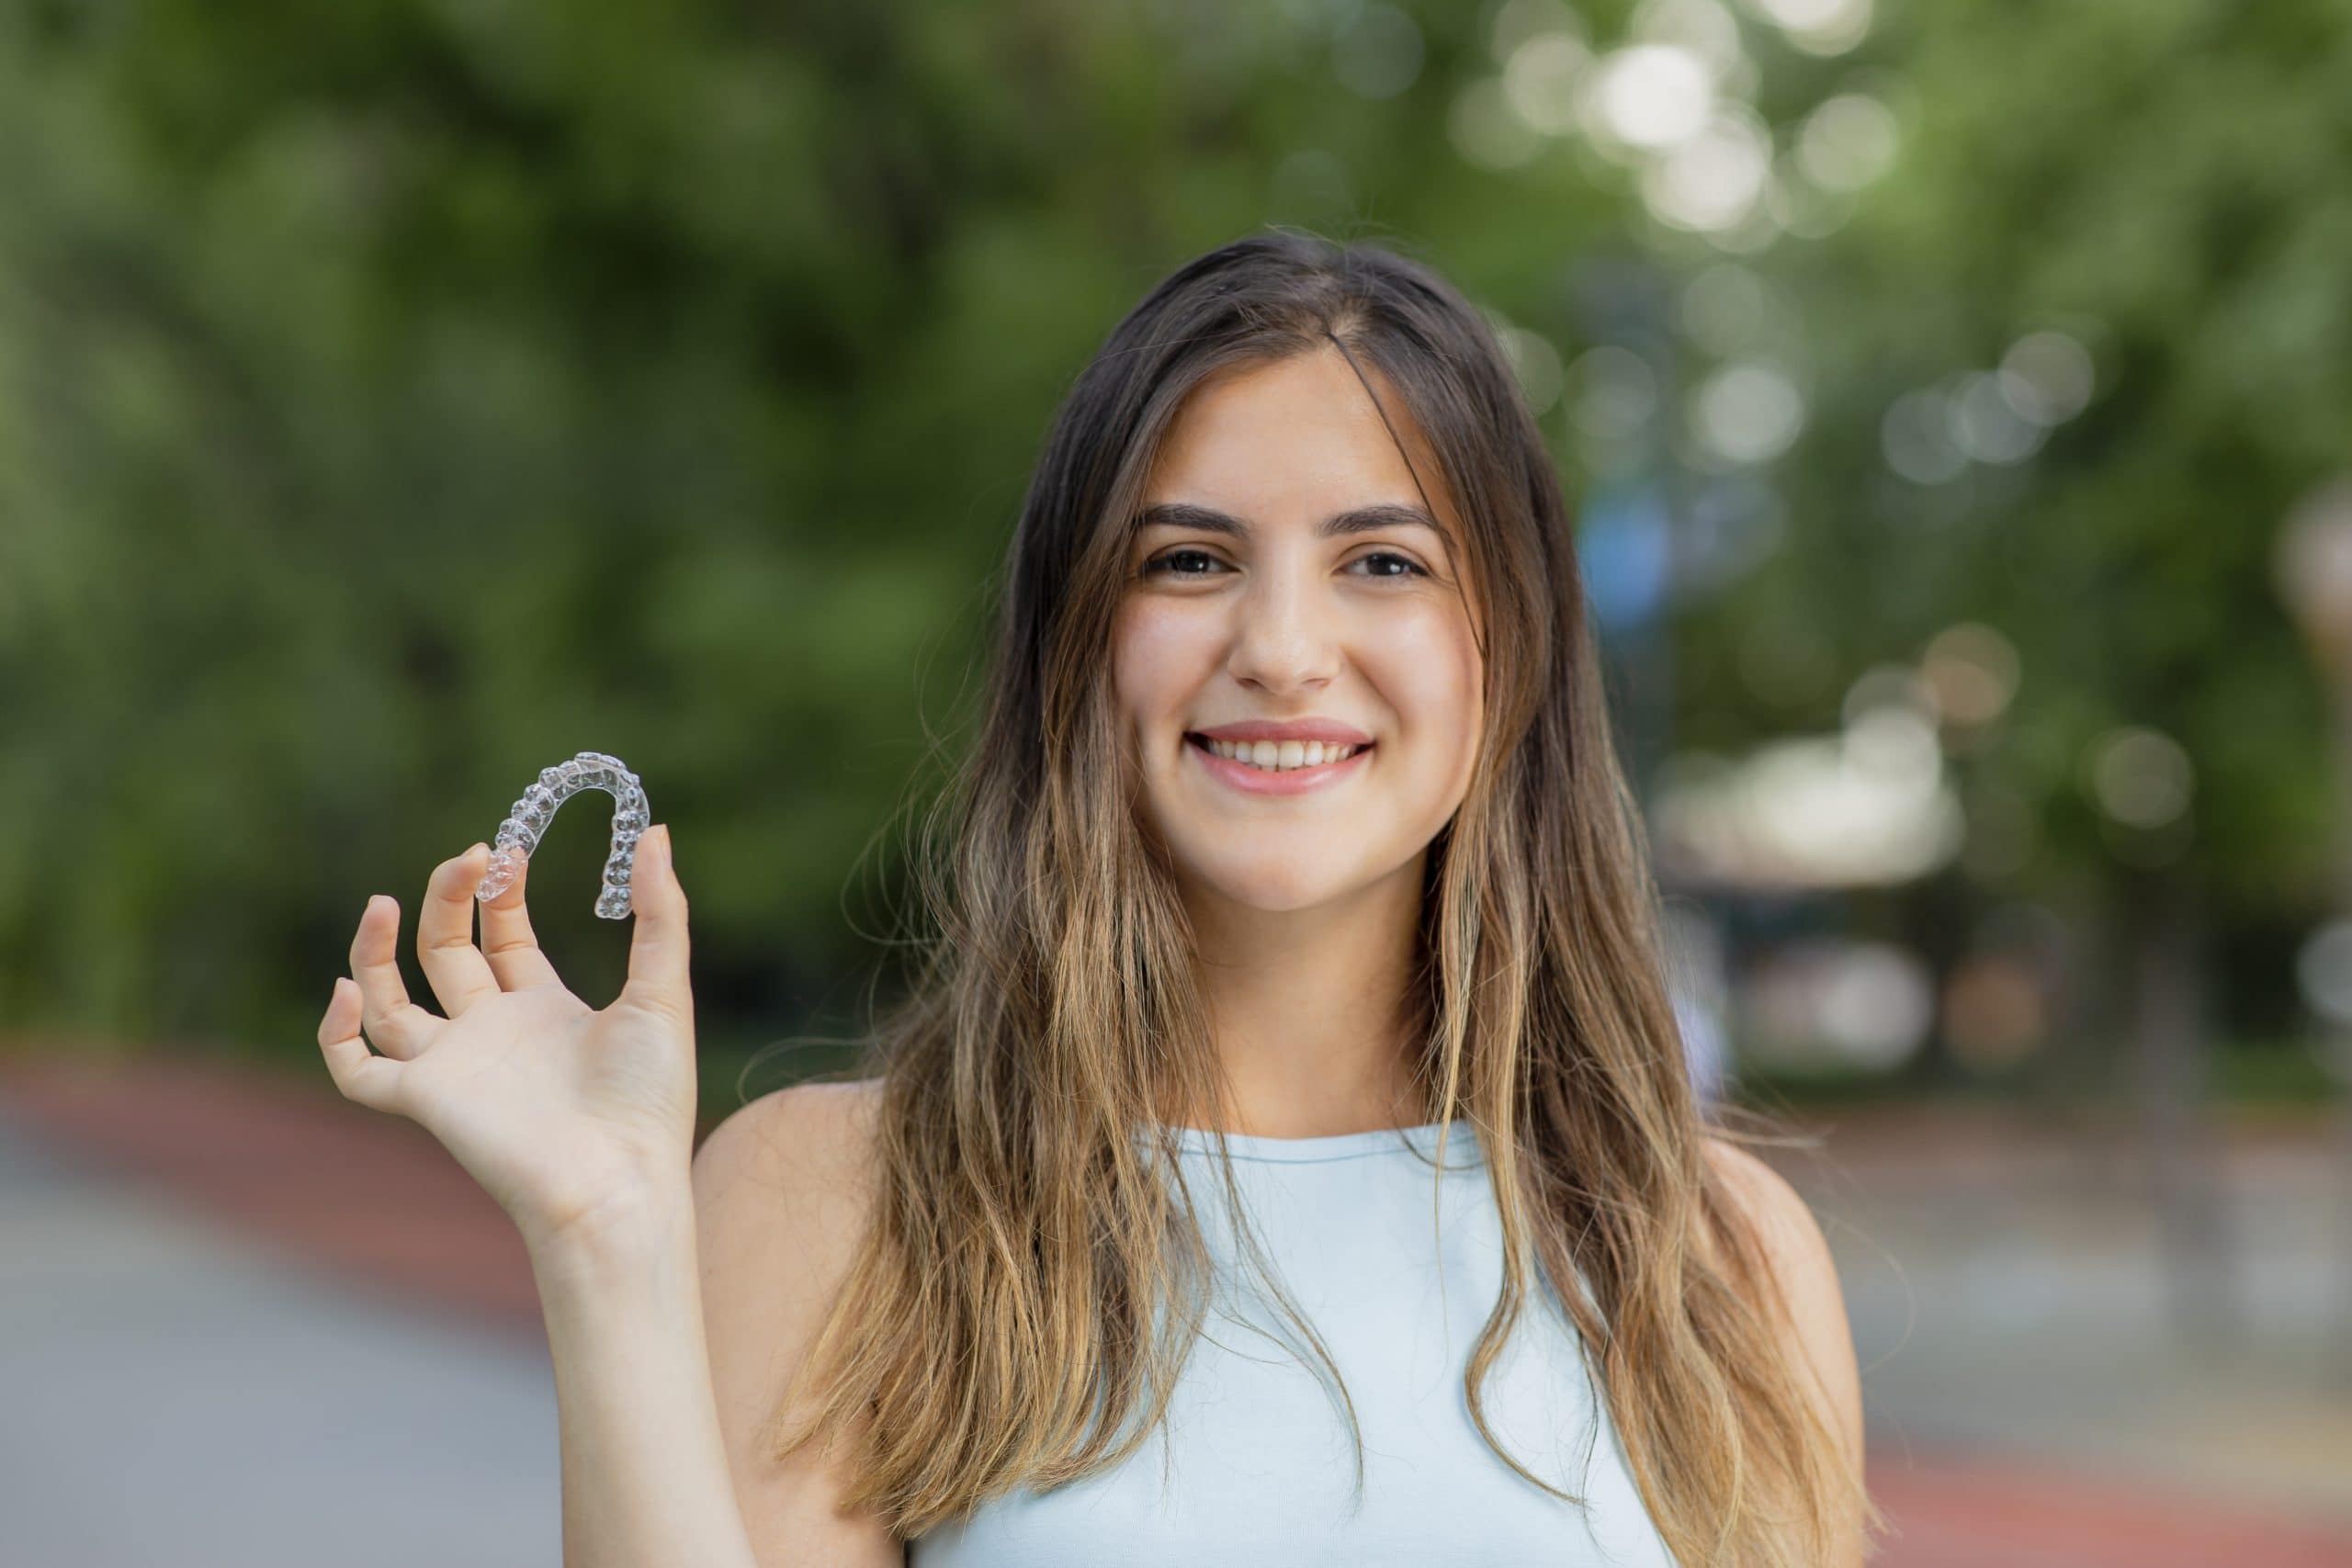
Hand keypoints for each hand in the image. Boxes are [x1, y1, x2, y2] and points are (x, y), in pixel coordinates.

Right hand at [316, 824, 698, 1254]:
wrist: (619, 1179)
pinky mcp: (424, 1100)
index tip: (504, 848)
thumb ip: (661, 912)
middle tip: (468, 857)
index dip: (499, 890)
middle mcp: (493, 1033)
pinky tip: (349, 988)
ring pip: (388, 1003)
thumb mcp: (663, 989)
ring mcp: (454, 1066)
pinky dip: (337, 1033)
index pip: (504, 935)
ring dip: (374, 951)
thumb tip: (656, 831)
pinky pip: (357, 1070)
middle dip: (449, 899)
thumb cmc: (648, 1097)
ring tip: (381, 902)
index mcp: (546, 1008)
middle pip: (446, 952)